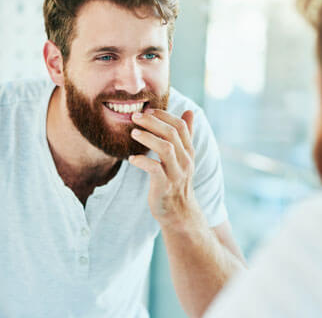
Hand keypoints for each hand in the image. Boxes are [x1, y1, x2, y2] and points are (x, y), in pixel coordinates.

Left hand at [129, 109, 201, 229]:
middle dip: (152, 122)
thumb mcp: (184, 156)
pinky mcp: (165, 186)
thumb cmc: (176, 180)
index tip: (147, 110)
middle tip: (135, 116)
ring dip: (148, 138)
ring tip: (133, 132)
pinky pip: (154, 169)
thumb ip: (186, 134)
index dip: (164, 115)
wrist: (179, 212)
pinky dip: (142, 161)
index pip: (180, 126)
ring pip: (165, 148)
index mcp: (188, 151)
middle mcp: (185, 160)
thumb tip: (189, 111)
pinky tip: (132, 158)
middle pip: (172, 133)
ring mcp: (176, 173)